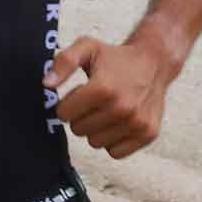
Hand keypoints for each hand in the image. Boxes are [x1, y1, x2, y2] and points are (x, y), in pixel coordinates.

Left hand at [48, 35, 171, 158]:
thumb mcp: (87, 48)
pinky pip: (115, 153)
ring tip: (106, 111)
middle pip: (78, 130)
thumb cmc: (116, 58)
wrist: (154, 63)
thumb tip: (47, 84)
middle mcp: (122, 107)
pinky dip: (113, 141)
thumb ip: (64, 62)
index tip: (77, 95)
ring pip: (95, 143)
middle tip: (93, 103)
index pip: (64, 114)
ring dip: (96, 130)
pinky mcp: (148, 134)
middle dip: (81, 117)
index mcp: (103, 88)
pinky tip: (118, 123)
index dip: (66, 104)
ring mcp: (137, 122)